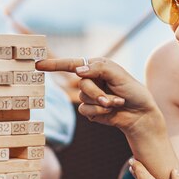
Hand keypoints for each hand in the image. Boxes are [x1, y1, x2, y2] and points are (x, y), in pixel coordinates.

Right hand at [37, 58, 161, 134]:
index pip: (71, 64)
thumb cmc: (133, 91)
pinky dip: (99, 112)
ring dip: (101, 103)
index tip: (37, 64)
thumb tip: (77, 70)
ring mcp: (90, 95)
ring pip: (83, 98)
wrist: (141, 114)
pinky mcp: (90, 110)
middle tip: (111, 98)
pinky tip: (110, 112)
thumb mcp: (119, 75)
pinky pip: (85, 111)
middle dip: (97, 92)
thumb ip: (98, 68)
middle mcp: (90, 79)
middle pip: (80, 84)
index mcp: (95, 67)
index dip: (53, 64)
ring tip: (116, 103)